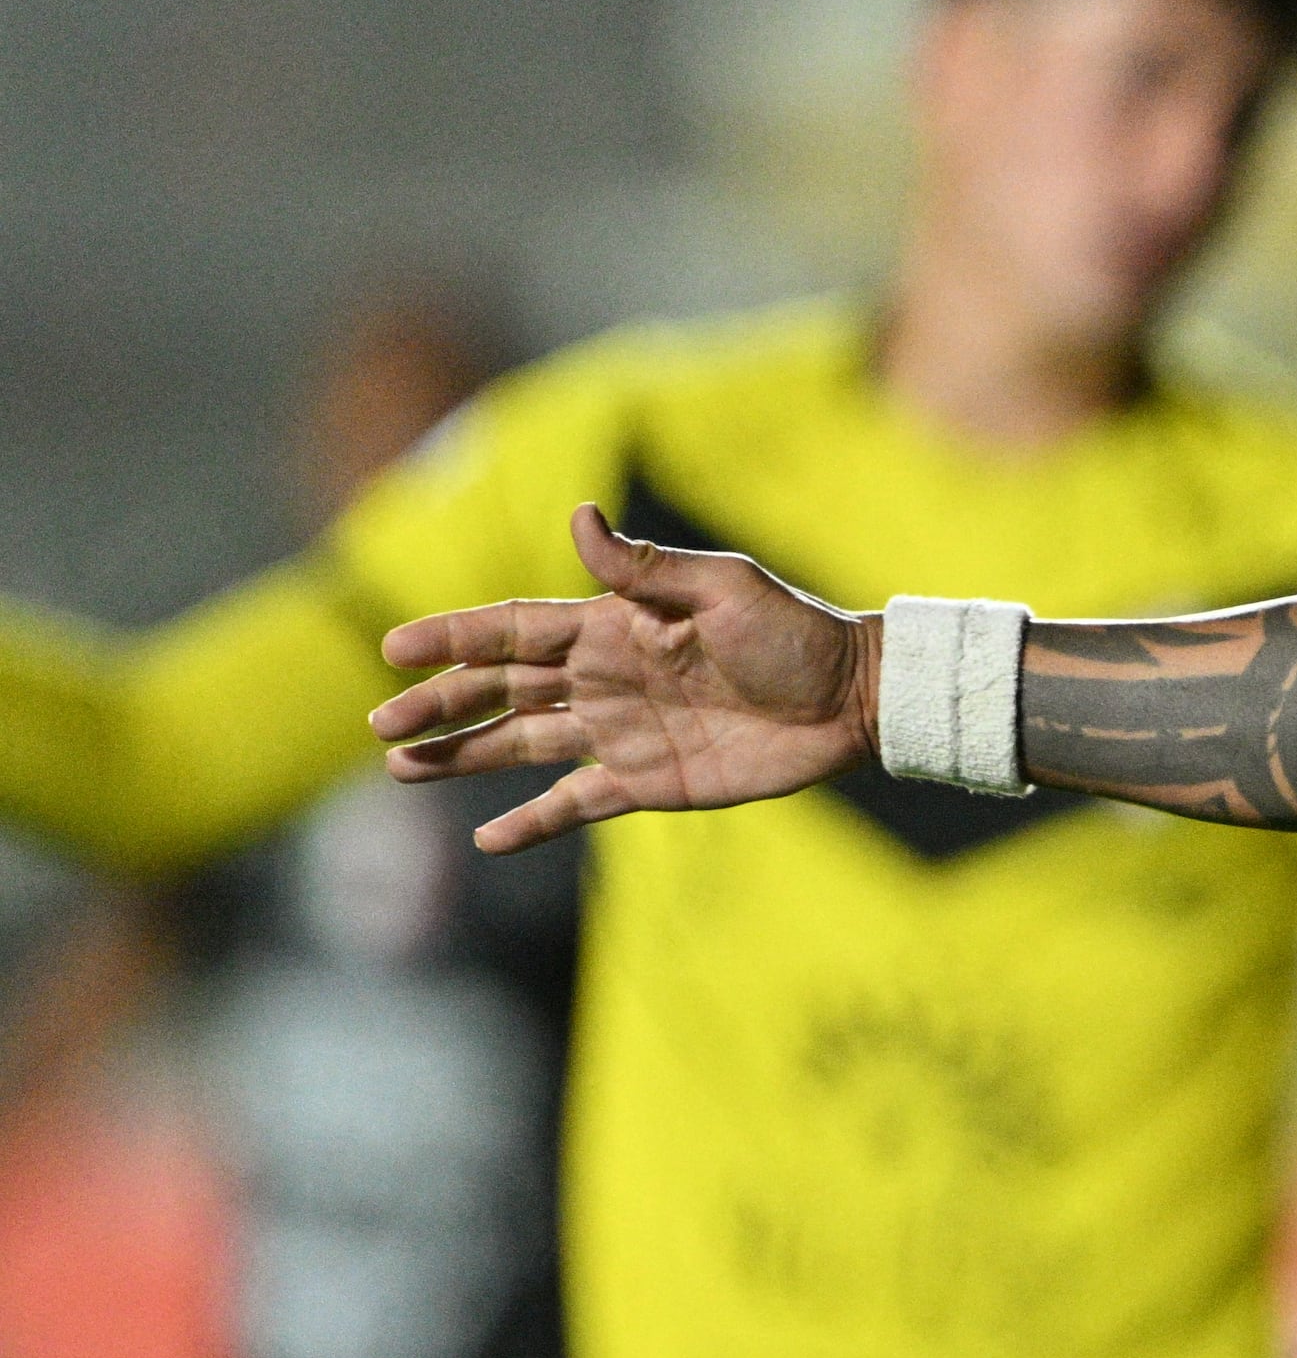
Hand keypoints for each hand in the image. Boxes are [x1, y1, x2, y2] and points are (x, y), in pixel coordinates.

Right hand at [371, 505, 874, 854]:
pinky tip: (486, 839)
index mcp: (611, 627)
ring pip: (520, 745)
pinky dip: (532, 822)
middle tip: (382, 724)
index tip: (393, 648)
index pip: (511, 631)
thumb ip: (645, 568)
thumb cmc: (796, 633)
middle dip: (438, 705)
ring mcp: (621, 733)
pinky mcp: (648, 783)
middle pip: (500, 691)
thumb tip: (579, 518)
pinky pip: (576, 804)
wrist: (853, 700)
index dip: (452, 638)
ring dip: (462, 756)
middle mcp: (603, 679)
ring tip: (403, 768)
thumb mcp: (723, 590)